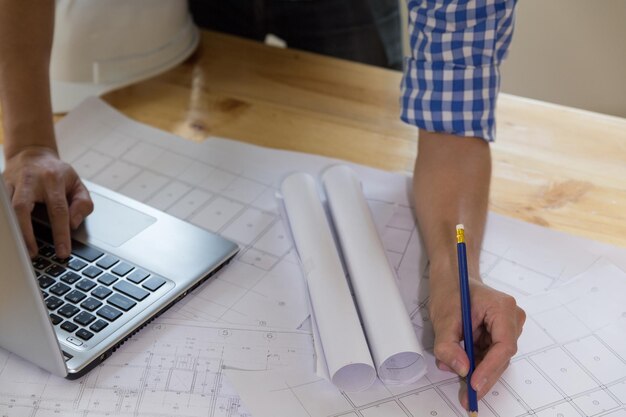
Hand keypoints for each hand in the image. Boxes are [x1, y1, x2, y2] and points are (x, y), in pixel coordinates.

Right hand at [2, 146, 92, 257]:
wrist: (32, 153)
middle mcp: (30, 180)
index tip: (63, 251)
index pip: (58, 210)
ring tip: (19, 250)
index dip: (61, 233)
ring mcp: (11, 183)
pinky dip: (5, 223)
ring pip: (6, 209)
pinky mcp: (0, 187)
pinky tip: (9, 237)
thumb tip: (72, 224)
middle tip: (33, 254)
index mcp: (53, 179)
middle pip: (22, 208)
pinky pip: (1, 207)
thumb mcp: (78, 184)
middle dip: (26, 233)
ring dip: (13, 231)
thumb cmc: (57, 173)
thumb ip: (82, 204)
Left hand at [429, 271, 525, 408]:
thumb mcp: (443, 318)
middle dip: (482, 376)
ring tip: (455, 373)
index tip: (474, 383)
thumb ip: (448, 345)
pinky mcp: (498, 335)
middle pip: (501, 357)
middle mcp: (511, 319)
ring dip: (476, 370)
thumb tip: (461, 369)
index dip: (490, 368)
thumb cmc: (451, 290)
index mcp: (503, 308)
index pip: (504, 345)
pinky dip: (475, 363)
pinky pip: (489, 355)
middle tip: (467, 396)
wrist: (453, 278)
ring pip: (495, 359)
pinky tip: (459, 364)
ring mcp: (507, 327)